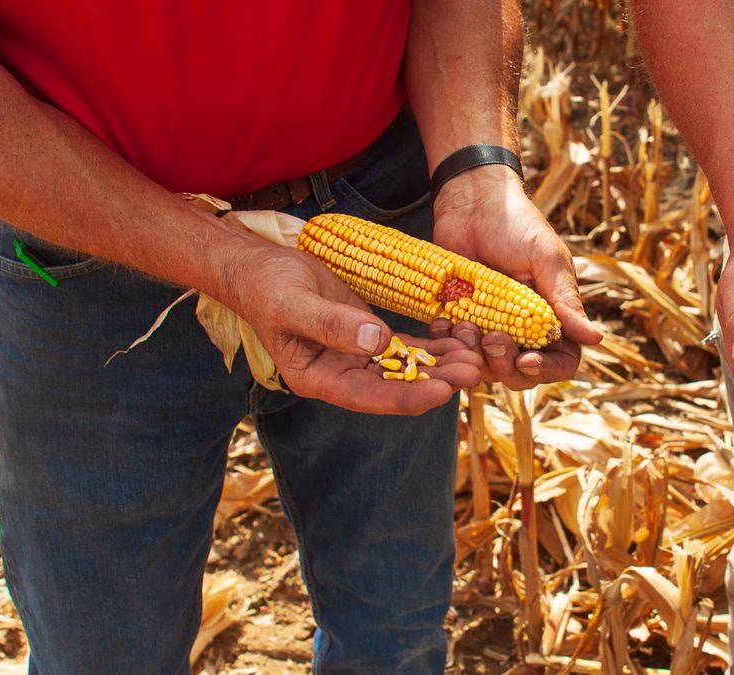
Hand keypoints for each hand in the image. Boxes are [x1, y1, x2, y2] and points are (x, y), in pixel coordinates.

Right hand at [217, 236, 482, 414]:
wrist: (257, 267)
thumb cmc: (267, 285)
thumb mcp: (294, 302)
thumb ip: (332, 324)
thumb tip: (377, 341)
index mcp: (318, 378)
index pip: (369, 396)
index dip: (407, 396)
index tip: (443, 391)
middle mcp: (340, 375)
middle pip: (395, 386)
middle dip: (435, 382)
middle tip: (474, 371)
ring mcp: (354, 358)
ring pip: (405, 368)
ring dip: (439, 365)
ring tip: (475, 358)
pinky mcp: (366, 337)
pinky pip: (404, 348)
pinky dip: (430, 346)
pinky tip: (457, 341)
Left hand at [432, 165, 600, 388]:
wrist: (472, 203)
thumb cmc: (517, 224)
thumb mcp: (546, 259)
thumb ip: (566, 301)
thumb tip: (596, 340)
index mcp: (553, 317)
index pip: (560, 360)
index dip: (546, 370)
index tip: (525, 361)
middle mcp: (523, 330)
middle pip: (520, 373)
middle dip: (504, 364)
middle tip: (490, 338)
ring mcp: (488, 327)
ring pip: (485, 366)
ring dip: (473, 355)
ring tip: (463, 324)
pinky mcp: (458, 321)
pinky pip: (453, 349)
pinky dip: (447, 343)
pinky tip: (442, 322)